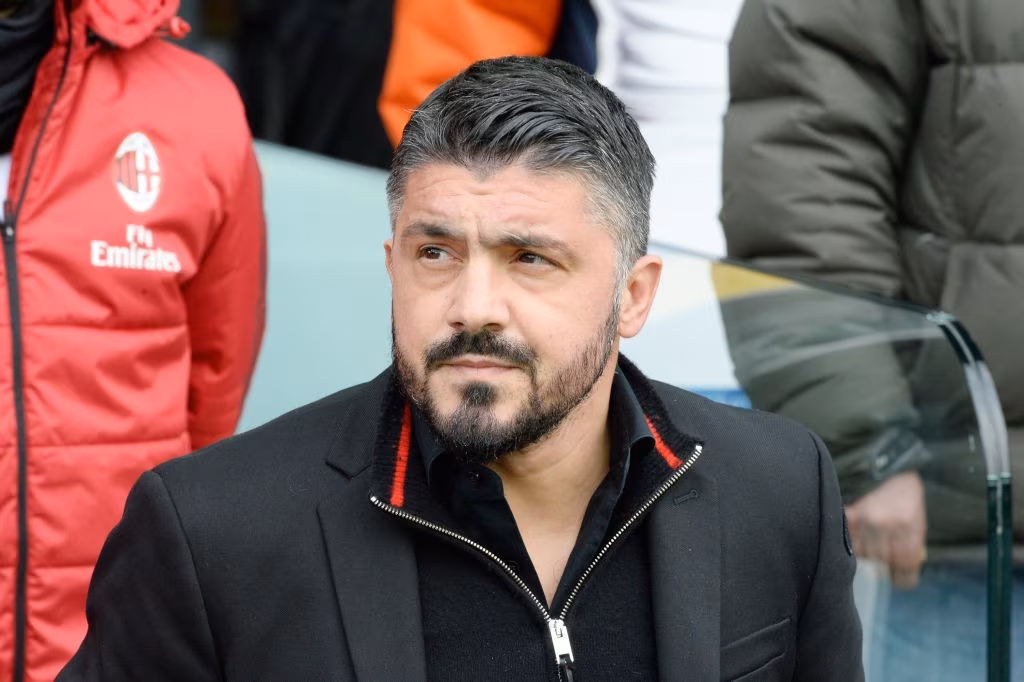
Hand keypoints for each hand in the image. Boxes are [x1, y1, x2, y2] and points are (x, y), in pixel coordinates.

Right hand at [846, 471, 926, 588]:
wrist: (891, 468)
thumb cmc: (908, 499)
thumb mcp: (918, 523)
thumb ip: (910, 547)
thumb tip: (900, 572)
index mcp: (909, 527)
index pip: (905, 564)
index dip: (904, 578)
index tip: (901, 581)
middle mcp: (886, 525)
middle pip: (882, 562)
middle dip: (886, 568)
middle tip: (887, 567)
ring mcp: (865, 519)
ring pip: (864, 554)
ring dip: (869, 556)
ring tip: (874, 550)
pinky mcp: (850, 514)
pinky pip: (849, 540)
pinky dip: (854, 543)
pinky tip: (859, 542)